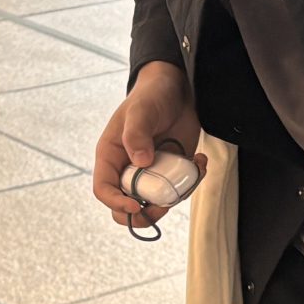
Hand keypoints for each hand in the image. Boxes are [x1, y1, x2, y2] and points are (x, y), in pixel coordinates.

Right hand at [94, 60, 204, 232]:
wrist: (177, 90)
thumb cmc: (151, 96)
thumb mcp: (141, 111)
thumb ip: (137, 134)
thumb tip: (140, 162)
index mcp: (111, 156)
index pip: (104, 189)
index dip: (116, 203)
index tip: (137, 205)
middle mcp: (128, 169)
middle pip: (127, 207)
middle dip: (145, 213)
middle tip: (164, 206)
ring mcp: (151, 173)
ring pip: (156, 203)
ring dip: (176, 197)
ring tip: (193, 169)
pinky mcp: (171, 172)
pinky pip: (178, 190)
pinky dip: (192, 182)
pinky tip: (199, 160)